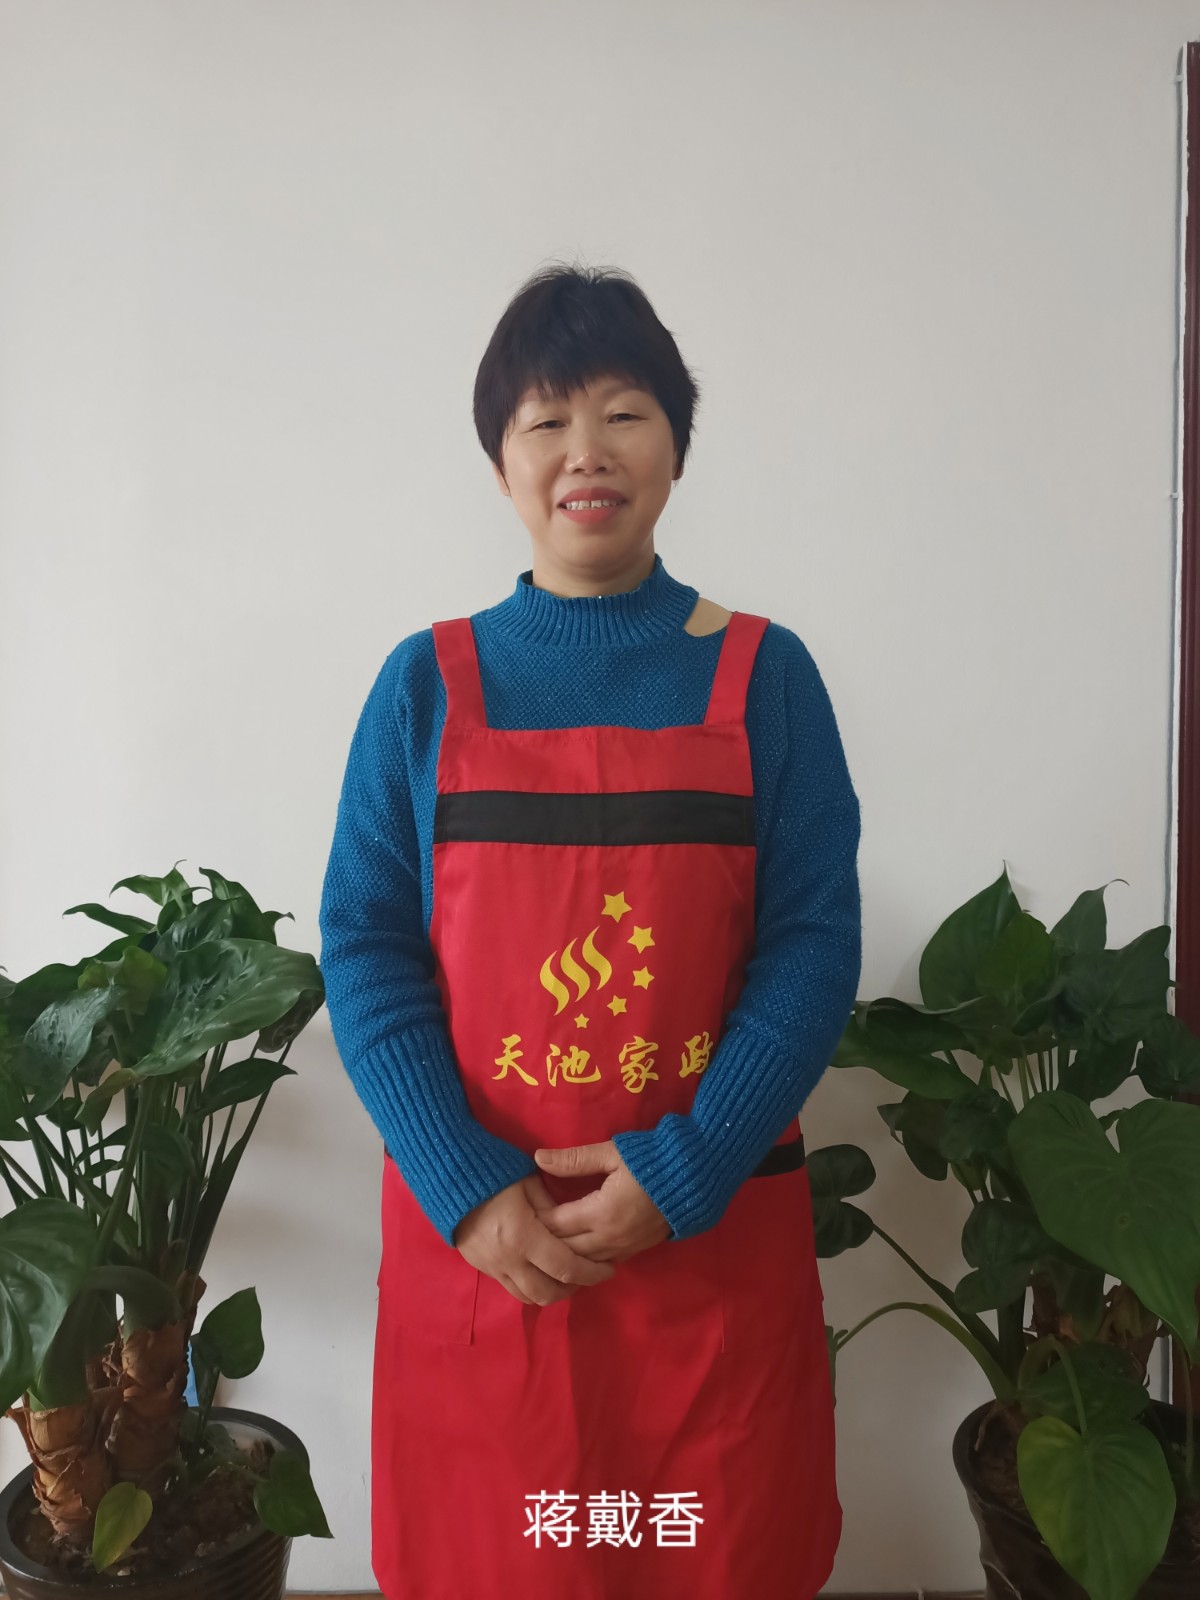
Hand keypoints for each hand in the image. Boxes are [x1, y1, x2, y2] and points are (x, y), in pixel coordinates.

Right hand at [454, 1173, 616, 1306]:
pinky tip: (541, 1271)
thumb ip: (553, 1208)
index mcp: (524, 1237)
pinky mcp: (482, 1266)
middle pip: (548, 1293)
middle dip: (573, 1289)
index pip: (566, 1268)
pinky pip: (511, 1287)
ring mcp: (492, 1266)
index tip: (609, 1268)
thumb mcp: (530, 1182)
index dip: (591, 1273)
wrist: (448, 1176)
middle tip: (589, 1276)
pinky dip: (531, 1286)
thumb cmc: (494, 1172)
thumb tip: (572, 1225)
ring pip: (528, 1296)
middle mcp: (509, 1259)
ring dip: (551, 1292)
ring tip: (566, 1277)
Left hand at [532, 1140, 671, 1263]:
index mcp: (601, 1212)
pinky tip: (571, 1255)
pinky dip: (583, 1261)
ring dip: (562, 1256)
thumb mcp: (611, 1153)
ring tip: (541, 1249)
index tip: (518, 1214)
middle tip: (523, 1234)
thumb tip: (538, 1158)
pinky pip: (602, 1262)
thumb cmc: (651, 1158)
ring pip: (583, 1262)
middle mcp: (610, 1237)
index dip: (535, 1221)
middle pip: (566, 1249)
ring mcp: (625, 1247)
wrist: (696, 1175)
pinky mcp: (636, 1250)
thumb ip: (573, 1159)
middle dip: (544, 1243)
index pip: (556, 1224)